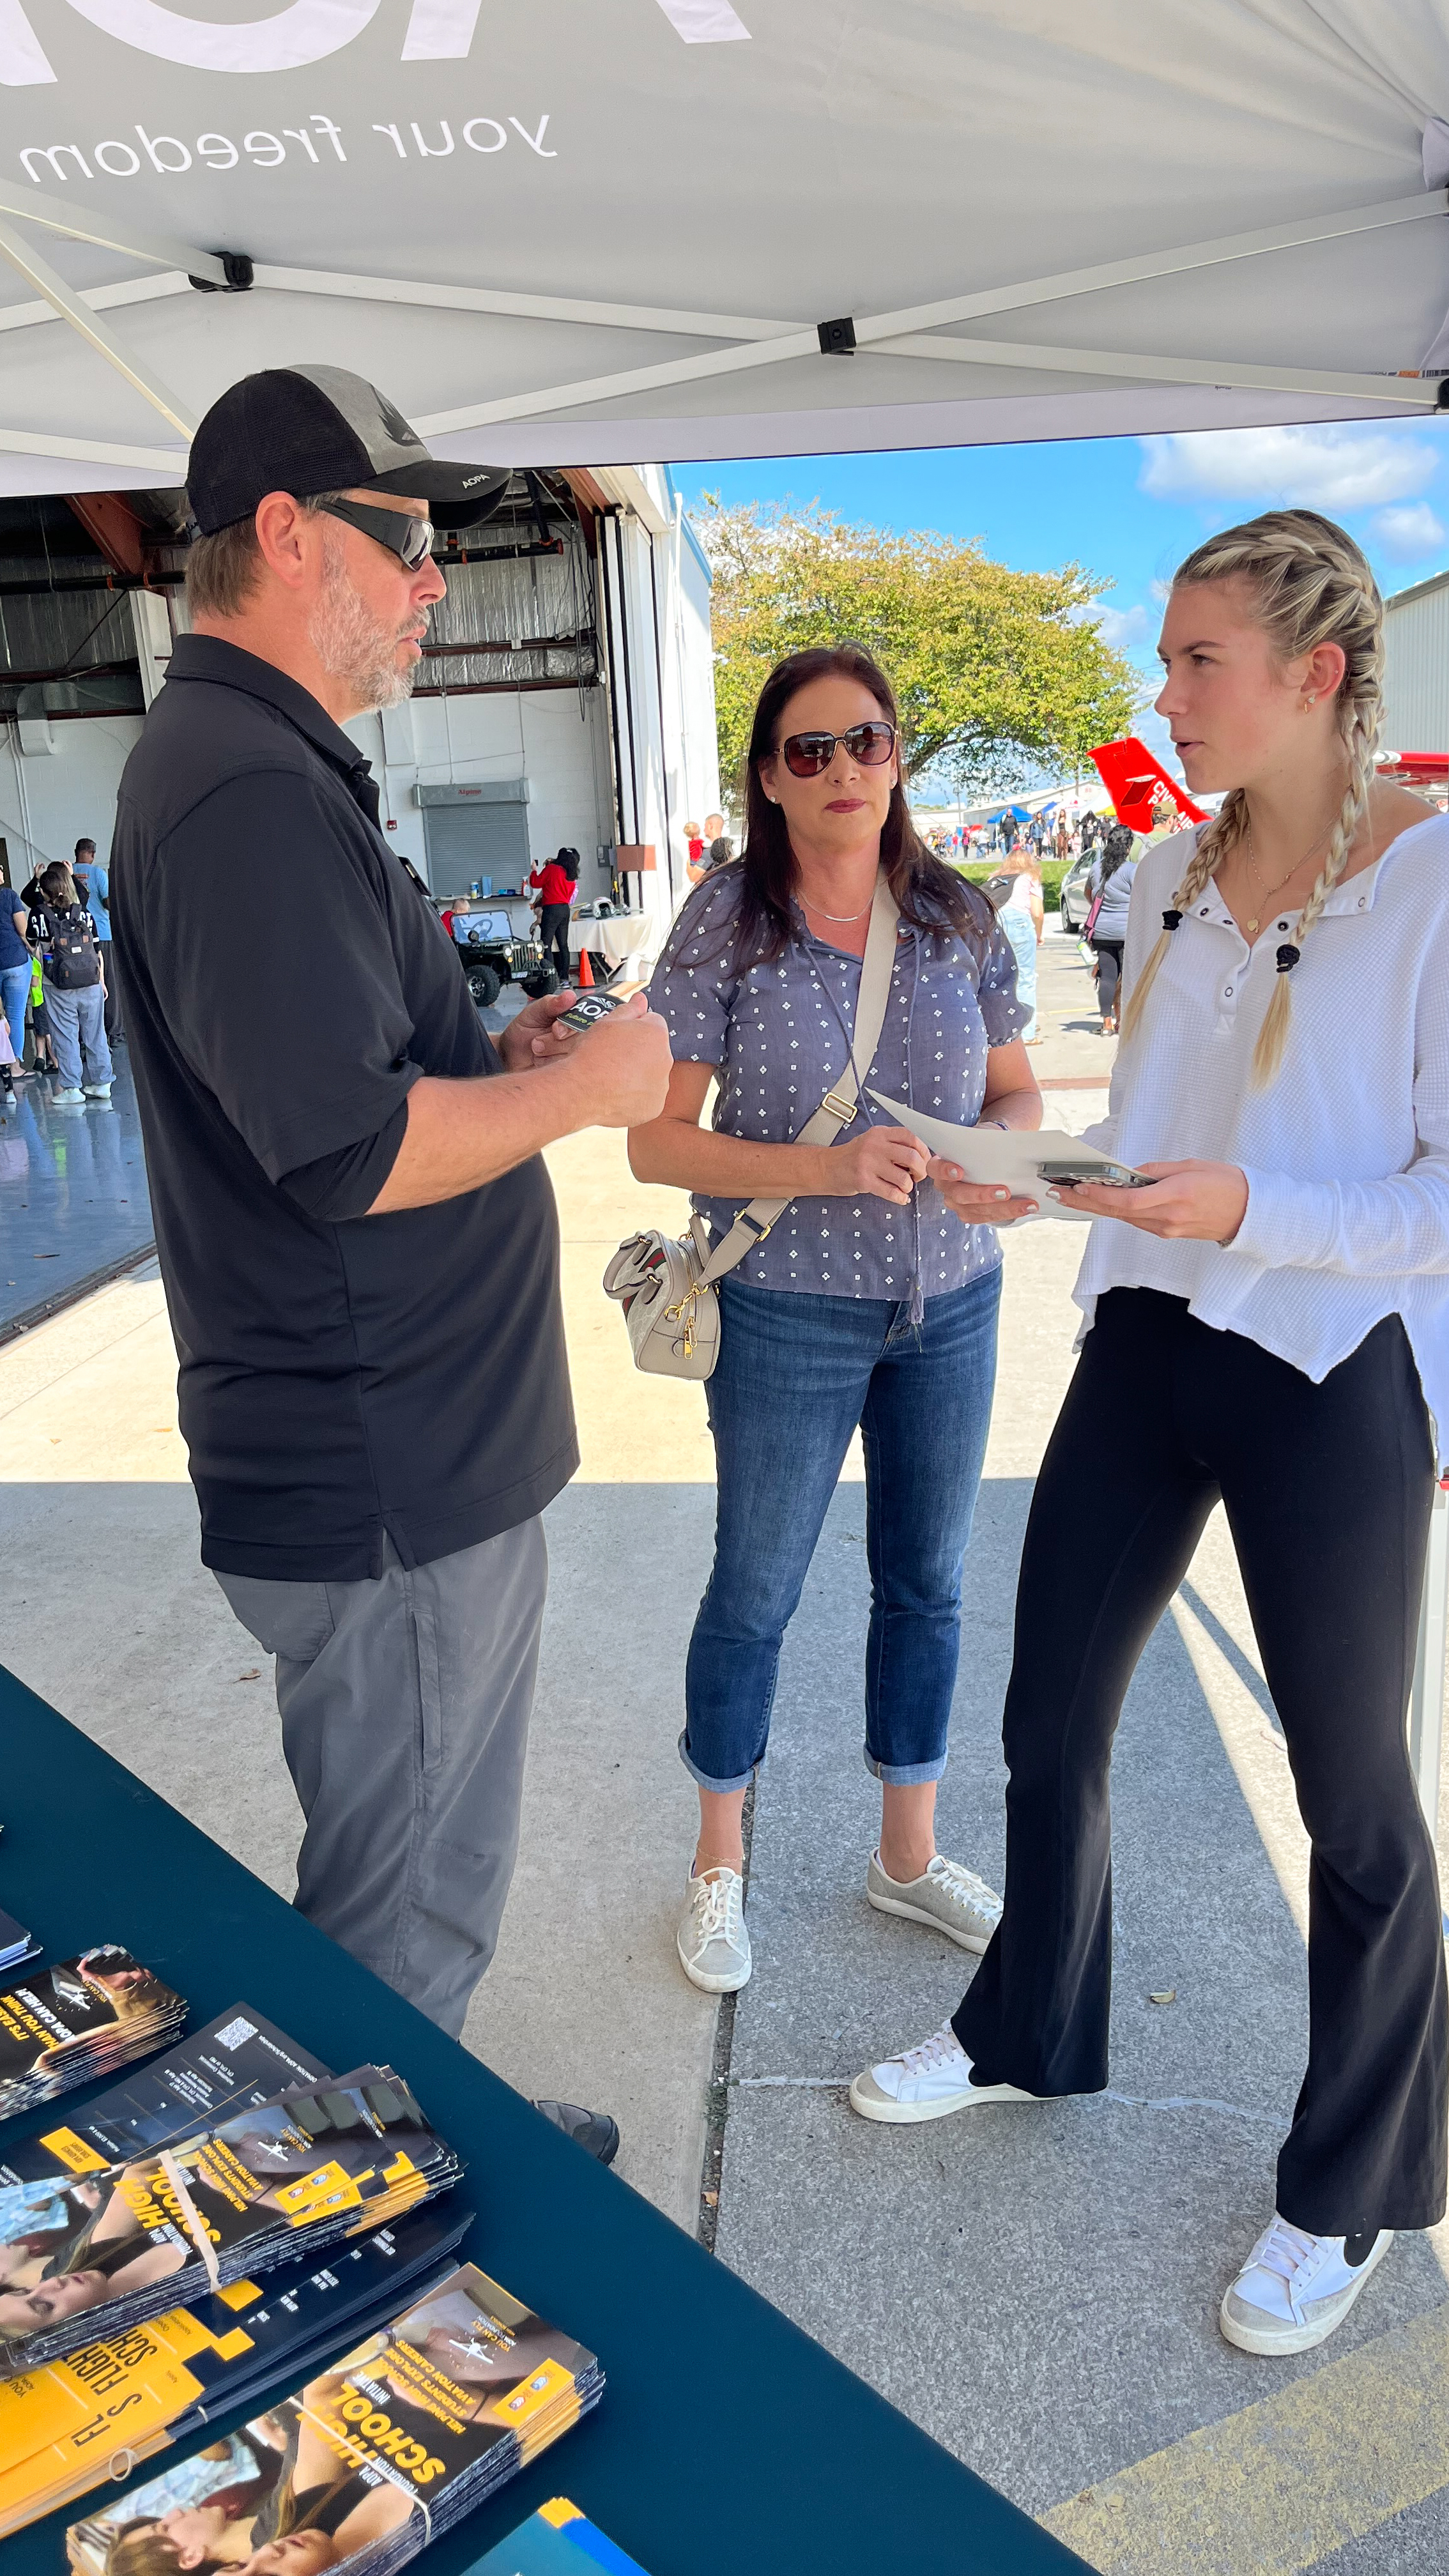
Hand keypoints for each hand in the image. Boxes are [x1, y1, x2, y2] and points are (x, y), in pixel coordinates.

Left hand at [497, 986, 581, 1071]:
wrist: (510, 1054)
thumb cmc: (523, 1031)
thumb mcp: (533, 1012)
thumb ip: (551, 1003)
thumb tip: (569, 996)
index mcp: (574, 1017)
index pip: (587, 1019)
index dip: (570, 1027)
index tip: (555, 1029)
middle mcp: (578, 1035)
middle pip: (582, 1040)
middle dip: (555, 1042)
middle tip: (538, 1040)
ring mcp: (574, 1054)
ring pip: (574, 1055)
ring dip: (549, 1053)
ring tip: (537, 1049)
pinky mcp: (568, 1070)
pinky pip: (566, 1069)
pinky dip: (548, 1064)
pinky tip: (540, 1061)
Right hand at [568, 994, 672, 1126]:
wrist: (580, 1090)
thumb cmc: (591, 1055)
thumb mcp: (607, 1022)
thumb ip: (630, 1009)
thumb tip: (641, 999)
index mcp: (656, 1033)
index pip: (653, 1022)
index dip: (634, 1027)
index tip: (620, 1036)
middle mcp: (665, 1059)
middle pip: (654, 1050)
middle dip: (639, 1052)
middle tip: (613, 1058)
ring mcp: (661, 1086)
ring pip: (652, 1075)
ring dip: (638, 1075)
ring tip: (613, 1077)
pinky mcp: (654, 1107)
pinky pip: (647, 1098)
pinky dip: (635, 1097)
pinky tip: (616, 1093)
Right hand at [829, 1124, 930, 1206]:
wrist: (826, 1167)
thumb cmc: (854, 1156)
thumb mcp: (873, 1141)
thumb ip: (894, 1144)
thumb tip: (922, 1156)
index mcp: (880, 1133)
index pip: (912, 1137)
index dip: (924, 1151)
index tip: (924, 1161)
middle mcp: (875, 1145)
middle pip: (912, 1157)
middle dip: (921, 1170)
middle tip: (918, 1176)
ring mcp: (868, 1163)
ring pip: (903, 1178)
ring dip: (909, 1186)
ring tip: (904, 1187)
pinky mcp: (863, 1181)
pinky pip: (891, 1192)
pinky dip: (900, 1198)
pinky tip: (900, 1198)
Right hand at [926, 1153, 1038, 1225]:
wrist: (994, 1152)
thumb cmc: (986, 1142)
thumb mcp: (985, 1137)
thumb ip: (985, 1144)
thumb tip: (1003, 1151)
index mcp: (941, 1164)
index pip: (935, 1169)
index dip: (945, 1171)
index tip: (960, 1171)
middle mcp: (946, 1187)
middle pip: (959, 1195)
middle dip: (983, 1195)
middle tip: (1005, 1191)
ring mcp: (957, 1203)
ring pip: (976, 1211)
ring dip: (1003, 1208)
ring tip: (1026, 1203)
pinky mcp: (972, 1213)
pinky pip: (987, 1217)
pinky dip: (1008, 1213)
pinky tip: (1025, 1208)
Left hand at [1055, 1159, 1247, 1241]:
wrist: (1251, 1213)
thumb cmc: (1226, 1183)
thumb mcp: (1192, 1166)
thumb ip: (1158, 1171)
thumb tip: (1131, 1174)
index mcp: (1175, 1197)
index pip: (1128, 1201)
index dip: (1101, 1195)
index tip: (1079, 1186)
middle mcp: (1167, 1218)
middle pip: (1118, 1212)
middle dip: (1086, 1202)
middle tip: (1059, 1193)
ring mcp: (1167, 1229)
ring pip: (1124, 1218)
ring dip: (1097, 1208)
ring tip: (1071, 1196)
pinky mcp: (1168, 1232)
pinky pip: (1136, 1221)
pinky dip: (1116, 1211)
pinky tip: (1100, 1203)